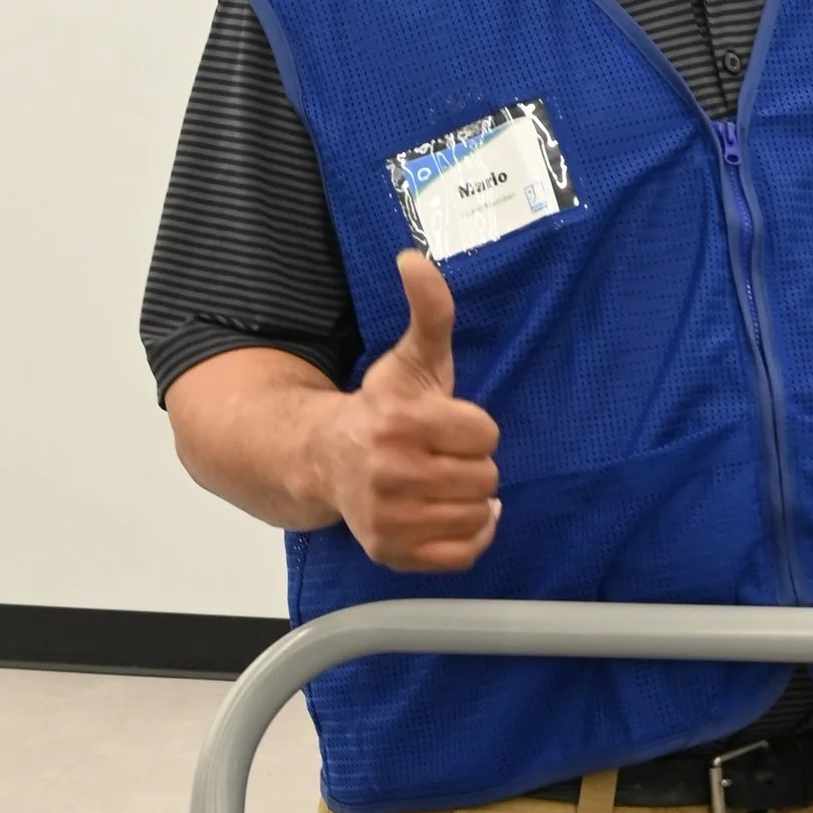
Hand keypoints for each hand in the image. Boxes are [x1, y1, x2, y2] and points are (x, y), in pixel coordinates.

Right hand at [326, 252, 501, 571]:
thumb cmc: (381, 409)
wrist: (326, 460)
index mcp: (400, 422)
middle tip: (442, 456)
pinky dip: (468, 537)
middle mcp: (389, 472)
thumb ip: (428, 311)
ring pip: (477, 515)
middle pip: (485, 477)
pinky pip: (462, 555)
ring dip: (470, 500)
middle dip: (472, 464)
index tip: (446, 424)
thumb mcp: (411, 359)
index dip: (473, 427)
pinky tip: (451, 514)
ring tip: (443, 484)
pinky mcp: (390, 552)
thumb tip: (414, 257)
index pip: (485, 434)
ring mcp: (388, 517)